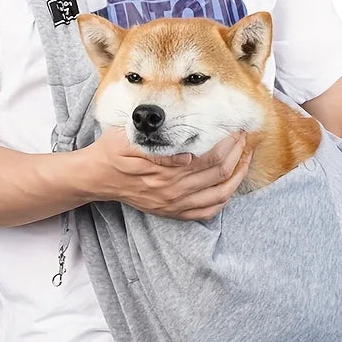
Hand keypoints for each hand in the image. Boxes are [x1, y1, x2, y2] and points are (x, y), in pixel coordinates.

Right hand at [83, 126, 253, 219]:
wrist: (97, 177)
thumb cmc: (112, 151)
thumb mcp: (128, 140)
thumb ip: (158, 149)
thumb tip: (186, 156)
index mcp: (164, 172)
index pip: (209, 159)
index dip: (228, 144)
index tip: (236, 130)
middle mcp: (172, 192)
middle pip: (219, 174)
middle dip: (238, 154)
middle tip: (244, 137)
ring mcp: (174, 205)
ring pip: (219, 195)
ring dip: (237, 176)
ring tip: (245, 158)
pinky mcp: (172, 212)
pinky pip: (207, 212)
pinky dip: (224, 199)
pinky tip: (230, 185)